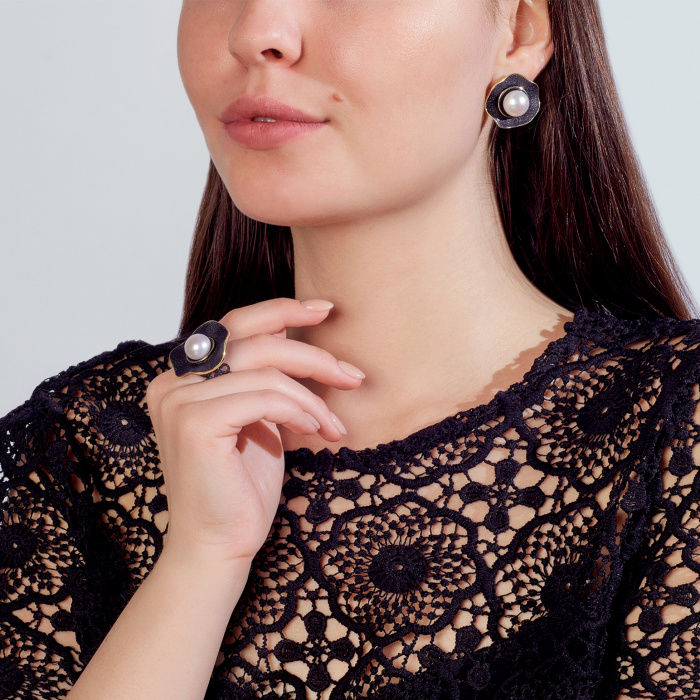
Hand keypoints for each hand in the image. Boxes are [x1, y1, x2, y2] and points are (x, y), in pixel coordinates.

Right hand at [145, 298, 362, 564]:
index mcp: (183, 376)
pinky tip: (316, 432)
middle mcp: (172, 381)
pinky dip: (300, 410)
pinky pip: (266, 397)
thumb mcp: (259, 419)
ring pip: (267, 371)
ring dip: (314, 397)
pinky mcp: (194, 422)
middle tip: (352, 376)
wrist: (220, 546)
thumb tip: (297, 334)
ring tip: (334, 425)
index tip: (325, 309)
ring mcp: (178, 400)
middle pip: (255, 340)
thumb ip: (264, 379)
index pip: (236, 325)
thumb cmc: (242, 487)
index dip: (282, 310)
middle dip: (312, 355)